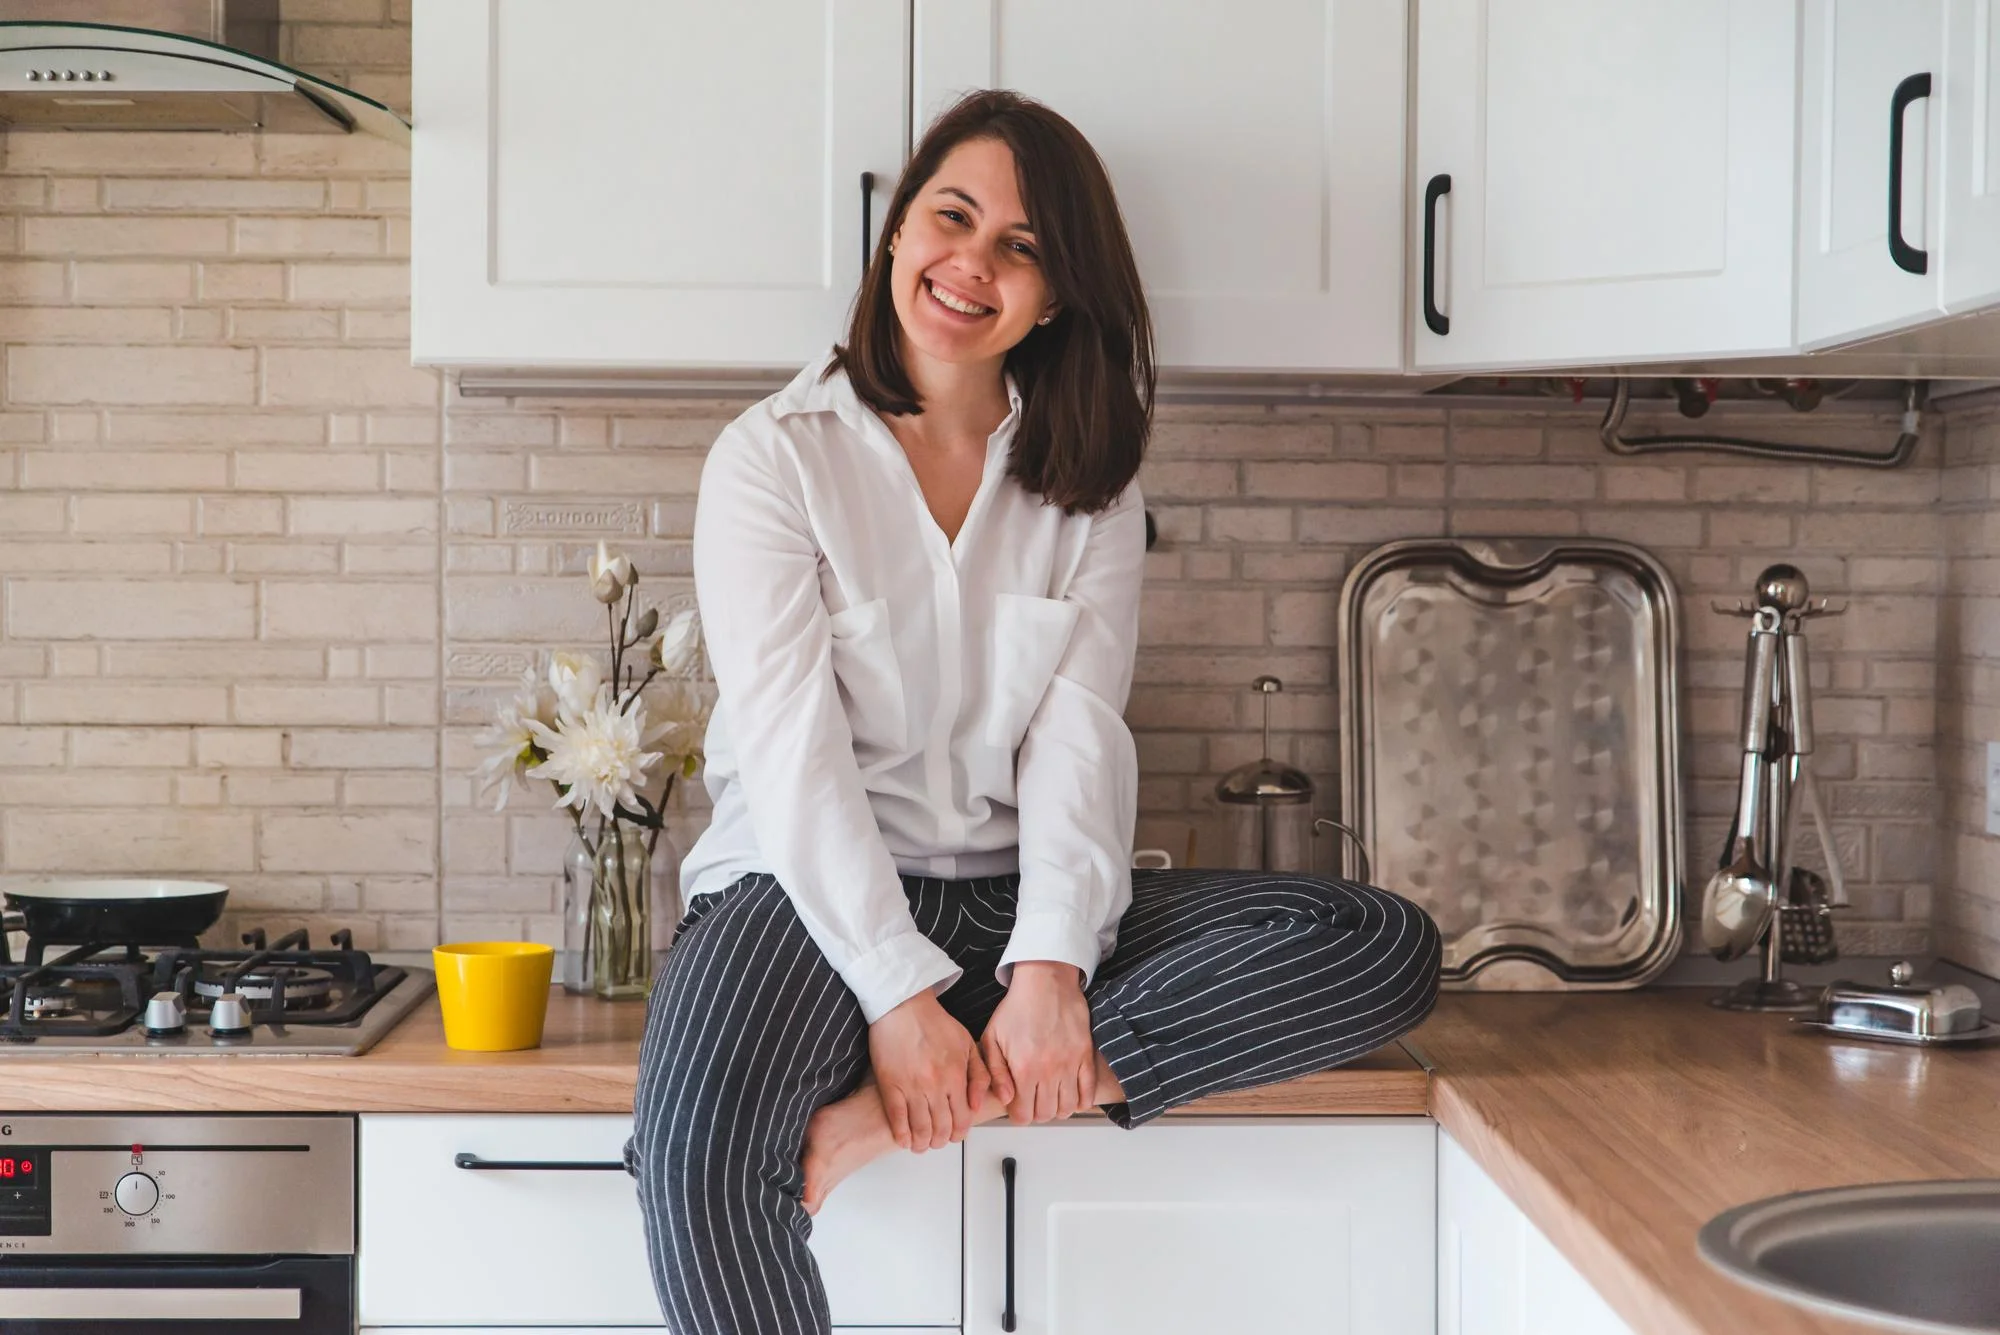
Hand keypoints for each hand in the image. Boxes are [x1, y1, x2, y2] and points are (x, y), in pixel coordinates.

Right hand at [868, 990, 990, 1151]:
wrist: (903, 1005)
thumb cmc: (934, 1022)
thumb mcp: (968, 1044)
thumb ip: (979, 1075)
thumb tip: (978, 1104)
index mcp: (956, 1075)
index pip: (962, 1118)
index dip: (960, 1133)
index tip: (955, 1136)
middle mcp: (936, 1084)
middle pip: (942, 1127)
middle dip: (941, 1141)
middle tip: (938, 1142)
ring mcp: (912, 1086)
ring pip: (920, 1127)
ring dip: (922, 1142)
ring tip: (921, 1145)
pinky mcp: (890, 1084)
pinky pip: (897, 1118)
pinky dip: (901, 1134)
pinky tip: (904, 1139)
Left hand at [981, 961, 1096, 1124]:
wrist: (1045, 983)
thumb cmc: (1017, 1009)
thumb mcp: (992, 1038)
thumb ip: (996, 1073)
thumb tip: (1006, 1099)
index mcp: (1023, 1068)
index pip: (1023, 1114)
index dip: (1018, 1115)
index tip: (1018, 1106)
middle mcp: (1048, 1070)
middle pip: (1046, 1114)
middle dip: (1036, 1112)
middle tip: (1033, 1101)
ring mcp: (1070, 1064)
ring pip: (1067, 1108)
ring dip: (1057, 1108)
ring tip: (1050, 1096)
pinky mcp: (1086, 1056)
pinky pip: (1088, 1093)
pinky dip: (1080, 1101)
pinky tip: (1070, 1093)